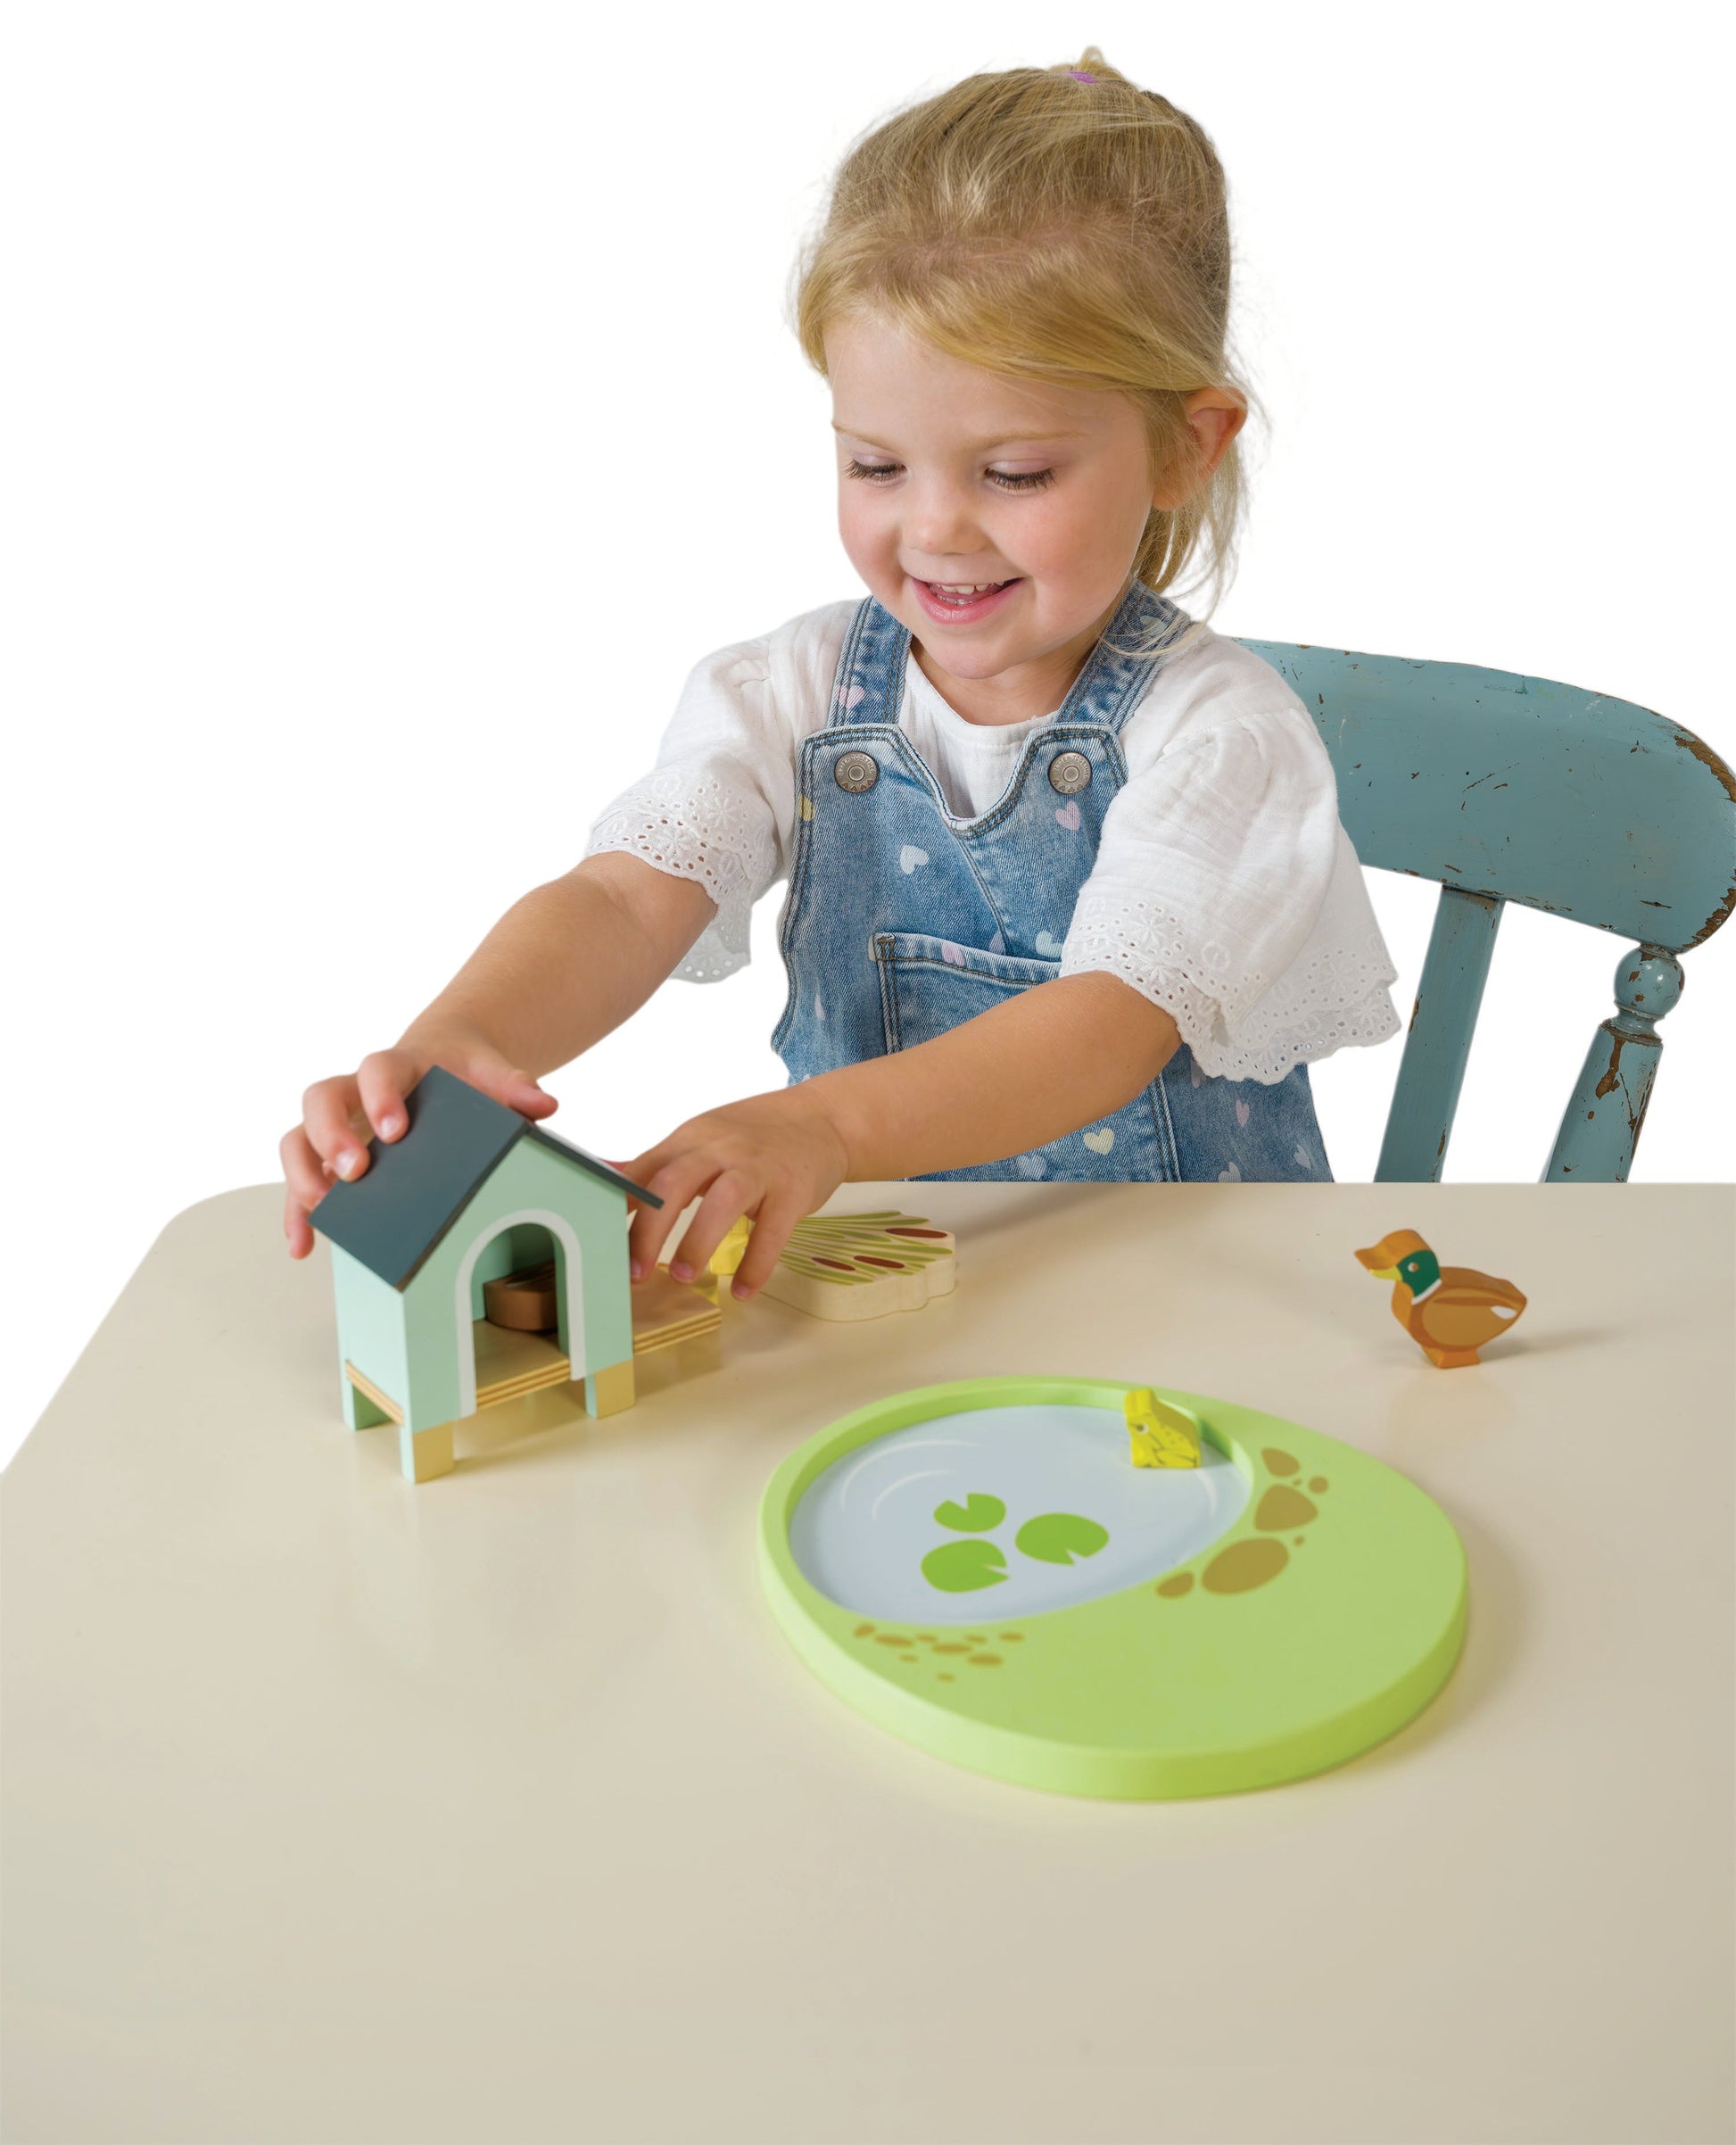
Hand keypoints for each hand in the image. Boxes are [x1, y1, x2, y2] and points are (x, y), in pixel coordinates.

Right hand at [280, 1032, 555, 1258]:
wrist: (445, 1060)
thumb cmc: (465, 1071)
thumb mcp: (492, 1072)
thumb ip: (515, 1086)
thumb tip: (545, 1105)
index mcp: (399, 1065)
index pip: (377, 1068)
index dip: (380, 1095)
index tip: (394, 1129)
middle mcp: (356, 1091)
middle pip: (321, 1098)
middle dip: (331, 1135)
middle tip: (355, 1171)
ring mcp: (339, 1123)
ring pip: (297, 1136)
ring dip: (301, 1174)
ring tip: (322, 1209)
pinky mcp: (329, 1156)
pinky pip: (302, 1178)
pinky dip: (297, 1213)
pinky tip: (303, 1246)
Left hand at [621, 1088, 851, 1300]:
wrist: (823, 1120)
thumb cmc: (754, 1135)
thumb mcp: (703, 1138)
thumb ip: (659, 1164)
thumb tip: (604, 1176)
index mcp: (691, 1138)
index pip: (645, 1169)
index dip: (618, 1205)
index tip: (597, 1241)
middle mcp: (721, 1148)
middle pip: (674, 1183)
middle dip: (649, 1229)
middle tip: (633, 1272)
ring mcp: (759, 1168)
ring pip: (722, 1201)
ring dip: (697, 1242)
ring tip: (682, 1277)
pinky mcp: (792, 1190)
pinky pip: (772, 1230)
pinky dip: (756, 1264)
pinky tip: (742, 1290)